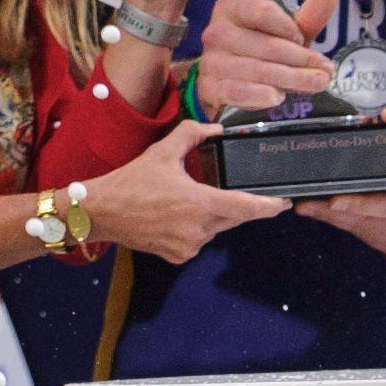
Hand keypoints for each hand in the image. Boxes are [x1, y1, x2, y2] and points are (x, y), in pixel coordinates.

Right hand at [73, 119, 288, 263]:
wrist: (101, 212)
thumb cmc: (130, 182)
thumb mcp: (161, 152)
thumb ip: (191, 135)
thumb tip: (215, 129)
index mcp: (200, 202)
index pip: (247, 207)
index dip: (270, 206)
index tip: (284, 203)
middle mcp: (199, 228)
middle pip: (234, 218)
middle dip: (235, 206)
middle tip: (229, 192)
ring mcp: (189, 246)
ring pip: (215, 229)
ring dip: (211, 217)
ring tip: (185, 202)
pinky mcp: (178, 256)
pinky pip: (198, 241)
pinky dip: (194, 230)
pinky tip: (174, 218)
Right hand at [194, 0, 337, 115]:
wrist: (226, 81)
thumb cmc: (258, 50)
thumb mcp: (284, 33)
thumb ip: (307, 16)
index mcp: (231, 9)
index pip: (262, 12)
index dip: (289, 28)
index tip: (303, 40)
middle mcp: (216, 33)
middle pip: (267, 45)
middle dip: (302, 59)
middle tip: (326, 71)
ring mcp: (211, 62)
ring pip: (259, 70)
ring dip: (292, 79)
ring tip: (317, 84)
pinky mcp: (211, 88)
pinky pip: (239, 92)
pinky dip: (261, 95)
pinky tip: (279, 96)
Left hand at [296, 100, 385, 260]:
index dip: (362, 203)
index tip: (332, 199)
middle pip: (371, 222)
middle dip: (335, 211)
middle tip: (303, 200)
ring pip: (365, 231)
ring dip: (336, 219)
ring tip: (308, 204)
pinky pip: (367, 237)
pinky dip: (346, 224)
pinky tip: (327, 211)